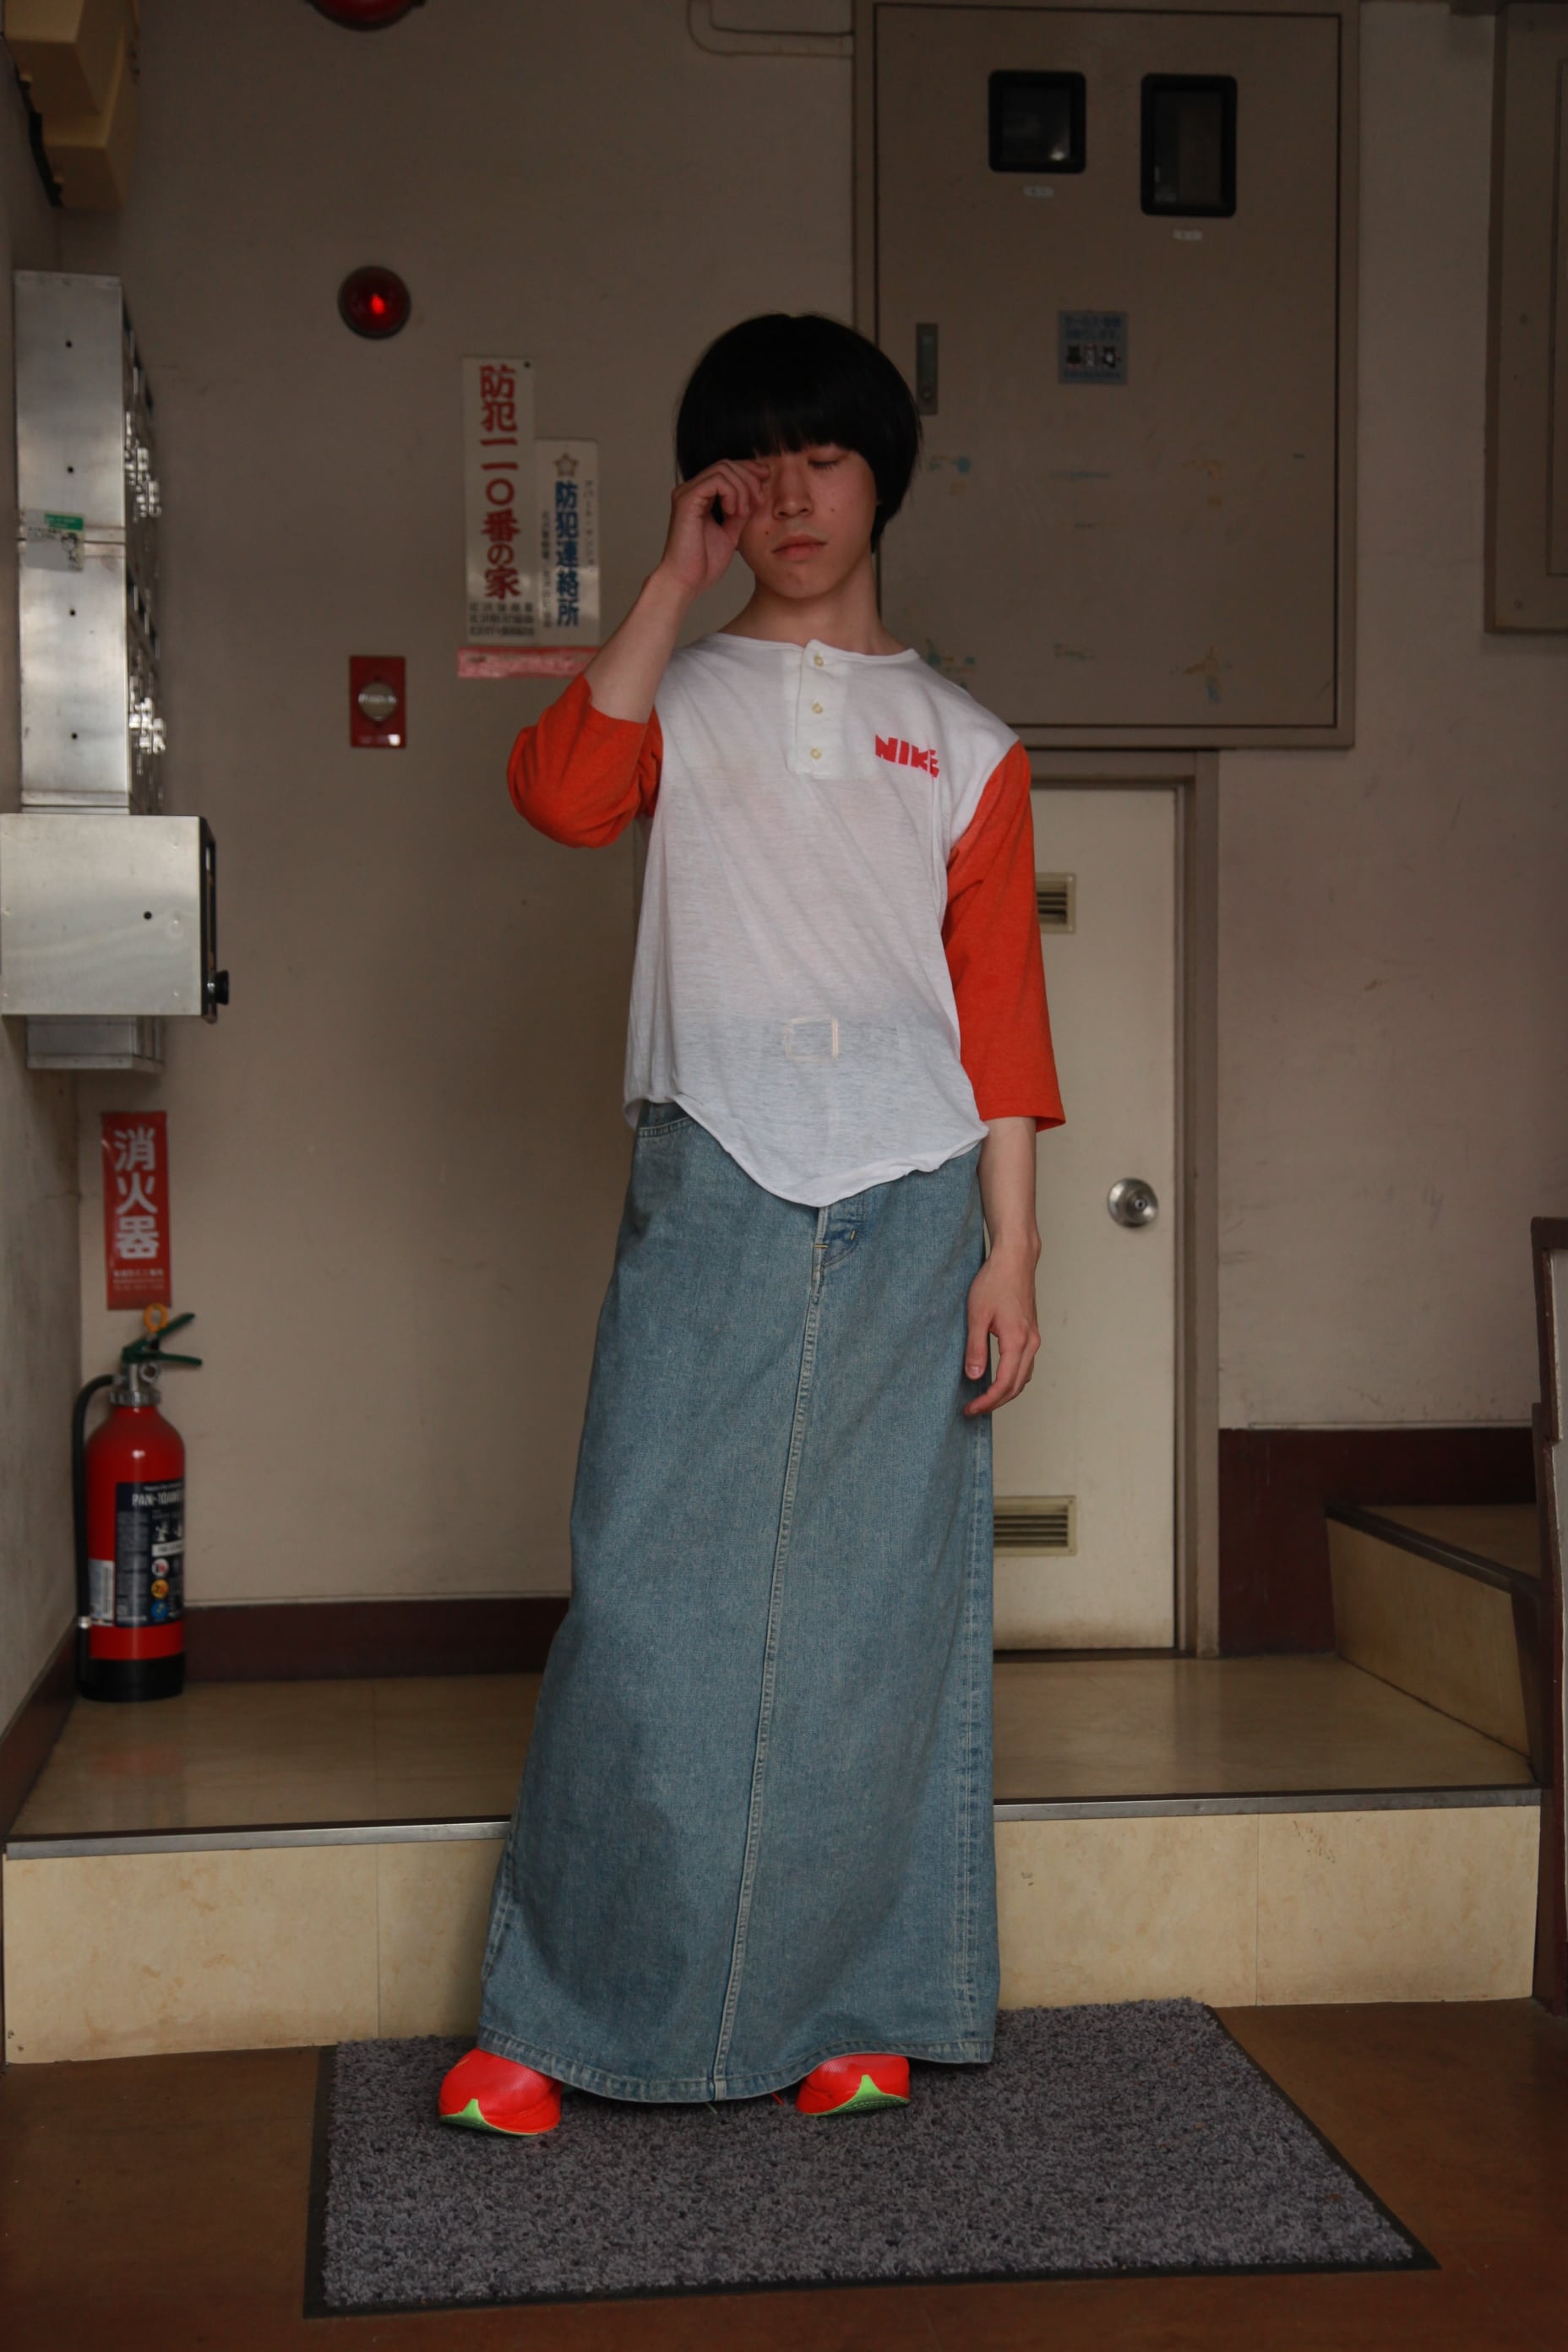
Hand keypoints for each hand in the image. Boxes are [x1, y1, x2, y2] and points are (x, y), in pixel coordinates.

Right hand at [656, 459, 770, 597]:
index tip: (767, 479)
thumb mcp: (732, 532)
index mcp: (700, 497)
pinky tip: (733, 512)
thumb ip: (741, 511)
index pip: (726, 469)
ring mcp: (686, 493)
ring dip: (742, 488)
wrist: (687, 581)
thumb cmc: (704, 563)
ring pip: (723, 469)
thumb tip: (757, 492)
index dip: (749, 470)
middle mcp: (691, 490)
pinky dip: (732, 493)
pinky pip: (717, 480)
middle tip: (760, 500)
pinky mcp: (686, 499)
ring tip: (744, 513)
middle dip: (750, 478)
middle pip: (727, 464)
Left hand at [962, 1242, 1039, 1416]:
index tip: (970, 1409)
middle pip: (1017, 1386)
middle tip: (973, 1409)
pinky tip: (998, 1378)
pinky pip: (1025, 1365)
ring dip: (1005, 1392)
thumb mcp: (976, 1316)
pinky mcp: (1031, 1333)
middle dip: (995, 1402)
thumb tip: (974, 1377)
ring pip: (1023, 1377)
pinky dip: (1012, 1378)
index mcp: (1017, 1342)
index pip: (1004, 1384)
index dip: (987, 1401)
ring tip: (983, 1399)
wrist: (1014, 1260)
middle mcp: (1031, 1343)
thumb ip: (975, 1348)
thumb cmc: (995, 1282)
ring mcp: (1034, 1338)